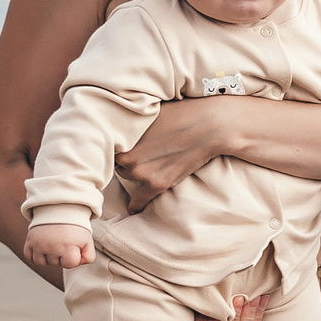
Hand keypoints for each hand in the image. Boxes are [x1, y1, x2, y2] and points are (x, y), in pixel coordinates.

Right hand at [24, 222, 93, 269]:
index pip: (70, 264)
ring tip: (54, 245)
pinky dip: (36, 255)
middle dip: (61, 257)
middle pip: (56, 264)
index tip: (74, 248)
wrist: (59, 211)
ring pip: (42, 263)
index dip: (73, 258)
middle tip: (64, 243)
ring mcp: (39, 244)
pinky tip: (43, 247)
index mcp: (68, 245)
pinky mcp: (29, 241)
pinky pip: (29, 257)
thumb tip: (76, 264)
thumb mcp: (87, 241)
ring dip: (48, 258)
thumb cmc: (75, 229)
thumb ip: (88, 257)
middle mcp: (52, 246)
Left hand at [114, 98, 236, 210]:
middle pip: (118, 161)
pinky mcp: (157, 183)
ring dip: (135, 172)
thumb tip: (121, 120)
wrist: (209, 126)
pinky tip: (133, 209)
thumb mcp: (149, 111)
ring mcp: (142, 172)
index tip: (127, 143)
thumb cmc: (181, 113)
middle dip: (128, 156)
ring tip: (147, 165)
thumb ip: (131, 120)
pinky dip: (136, 204)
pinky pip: (140, 199)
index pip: (110, 145)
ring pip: (129, 175)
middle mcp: (127, 156)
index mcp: (122, 136)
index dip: (121, 143)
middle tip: (142, 150)